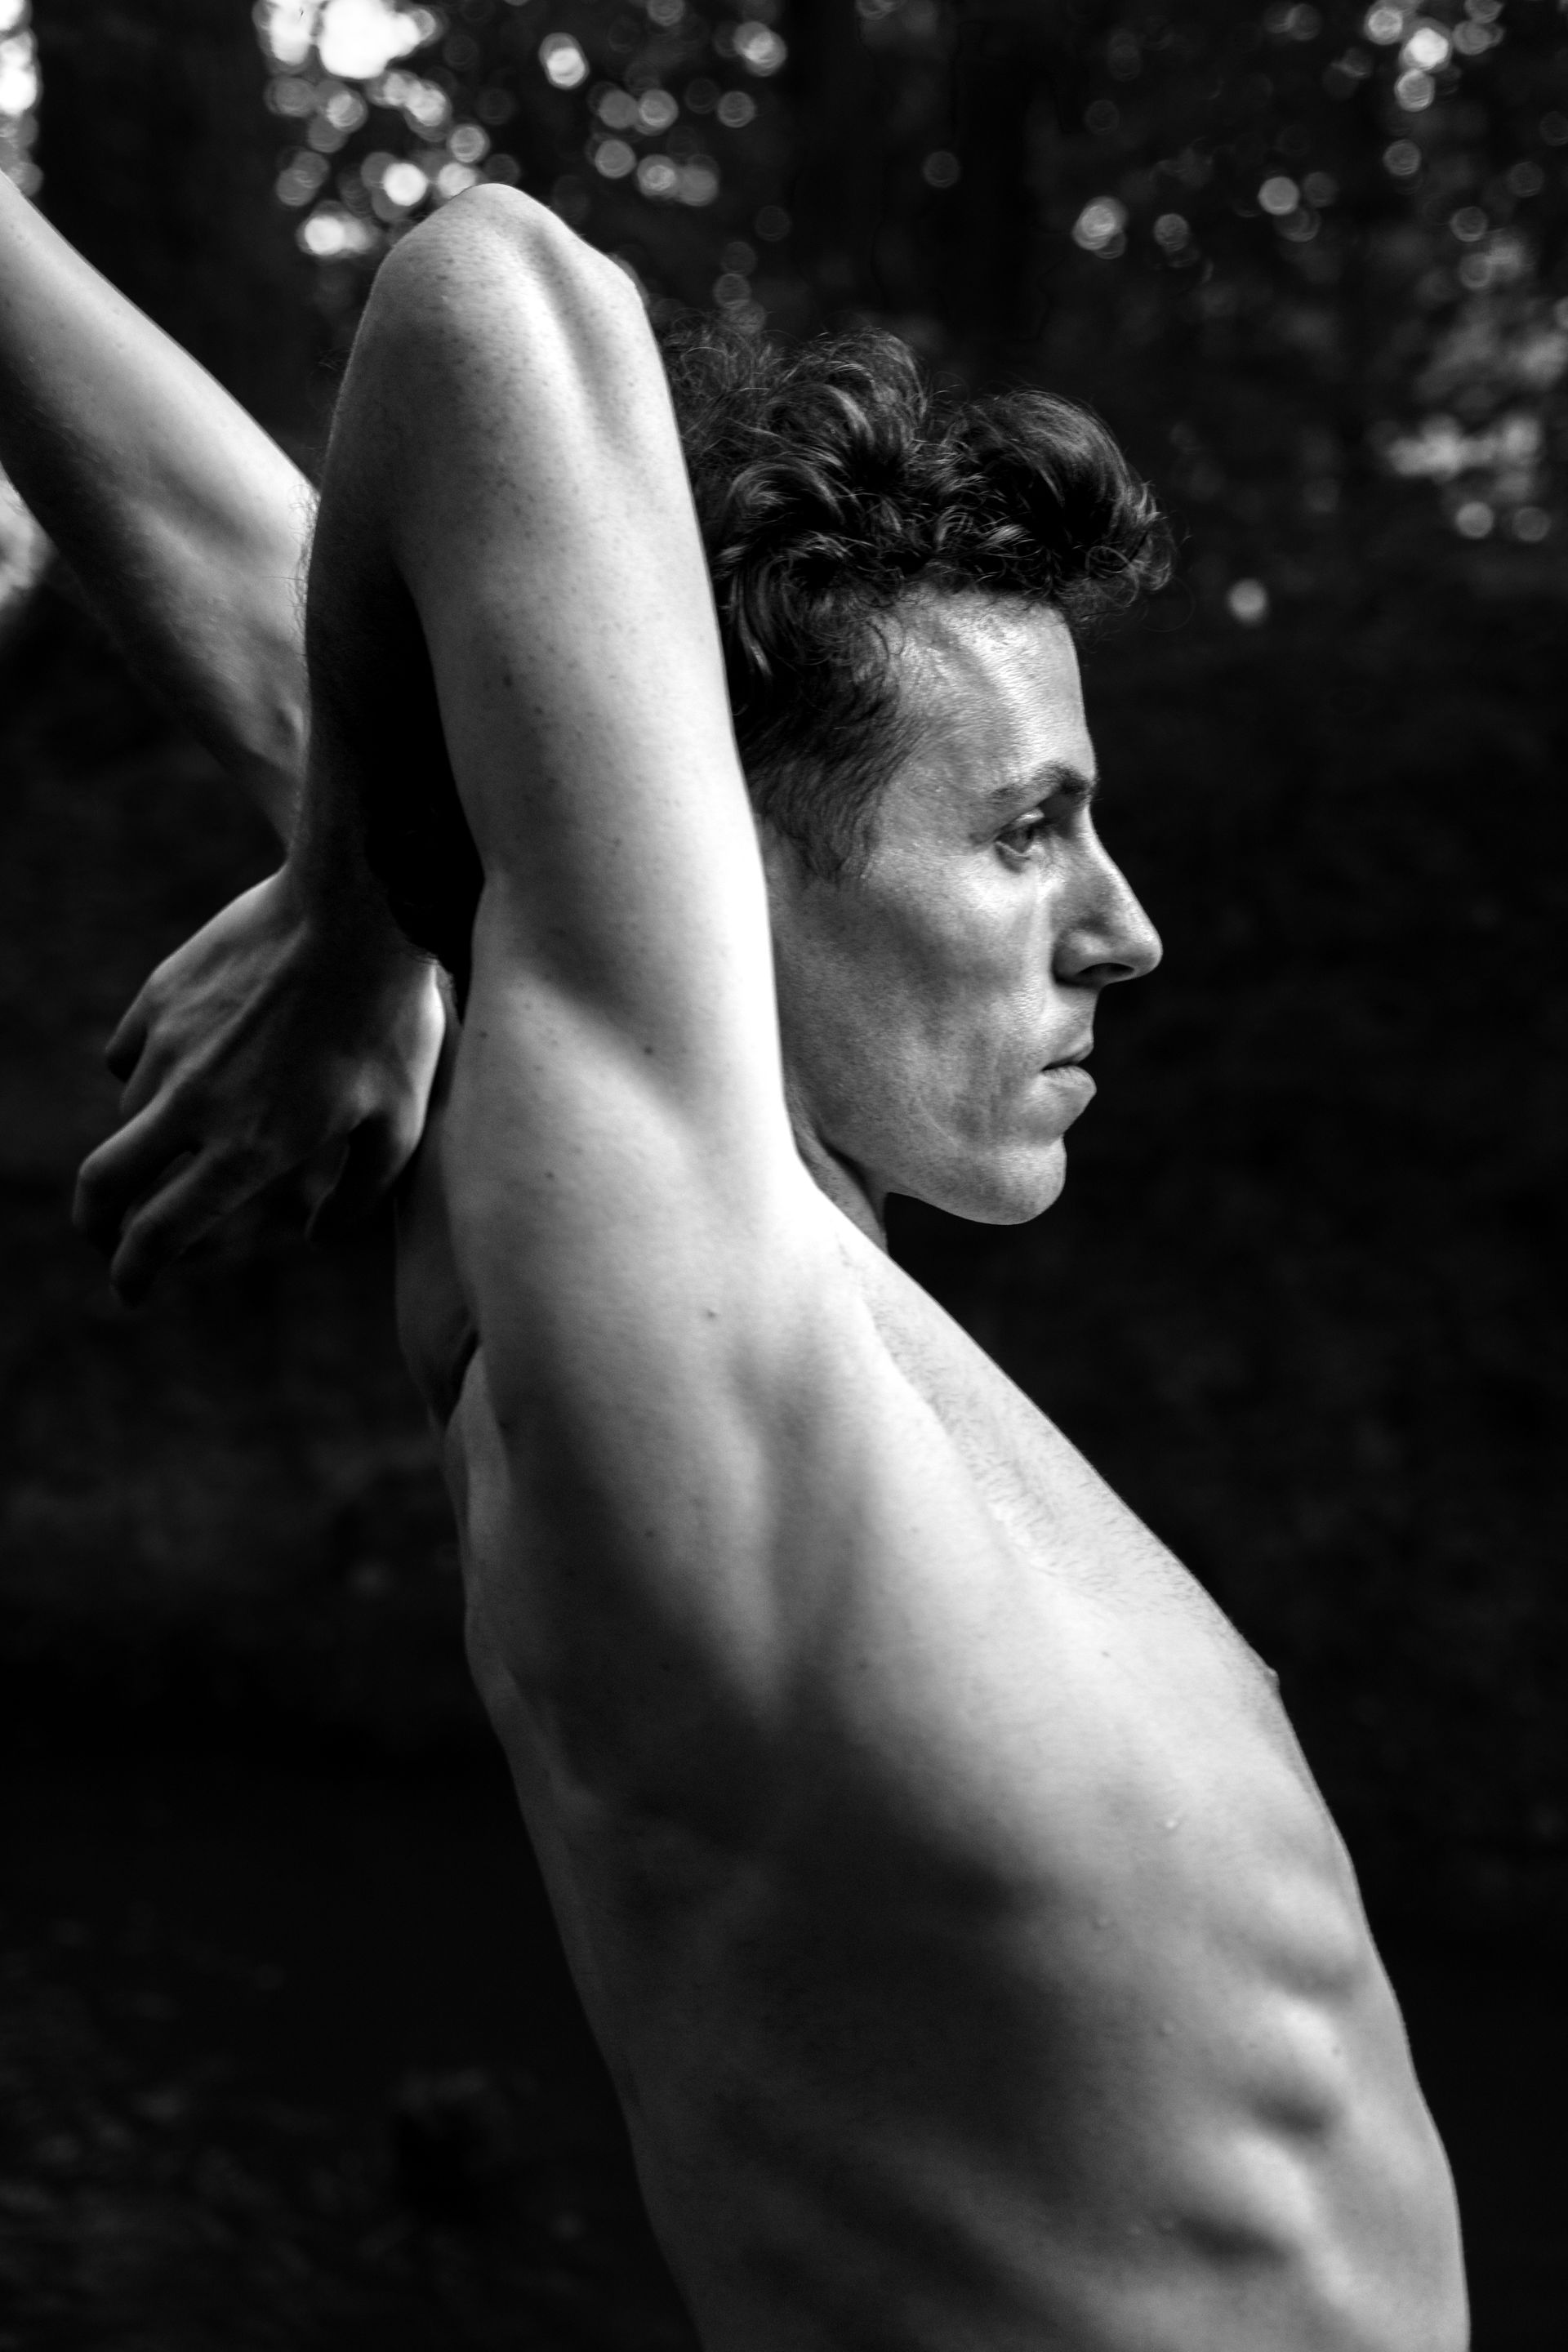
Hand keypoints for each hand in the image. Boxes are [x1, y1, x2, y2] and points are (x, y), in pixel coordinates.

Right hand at [74, 867, 447, 1301]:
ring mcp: (169, 1048)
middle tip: (106, 1237)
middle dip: (95, 1225)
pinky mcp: (161, 997)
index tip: (131, 1290)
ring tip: (183, 1142)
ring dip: (145, 1144)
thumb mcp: (399, 1125)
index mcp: (247, 1150)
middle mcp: (193, 1105)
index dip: (135, 1272)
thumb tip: (314, 1235)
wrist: (354, 914)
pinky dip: (143, 1077)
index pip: (161, 1233)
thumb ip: (358, 1196)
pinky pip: (128, 1054)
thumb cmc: (390, 1024)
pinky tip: (179, 1072)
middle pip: (103, 1184)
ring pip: (128, 1117)